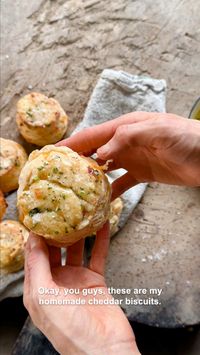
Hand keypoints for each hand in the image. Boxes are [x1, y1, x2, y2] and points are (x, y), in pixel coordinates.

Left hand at [24, 224, 139, 354]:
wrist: (106, 349)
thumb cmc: (71, 331)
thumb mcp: (45, 297)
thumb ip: (37, 267)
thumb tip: (32, 239)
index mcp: (38, 288)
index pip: (33, 256)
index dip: (35, 236)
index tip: (40, 214)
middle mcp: (56, 282)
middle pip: (54, 250)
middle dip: (56, 230)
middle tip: (61, 208)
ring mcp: (76, 280)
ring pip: (76, 249)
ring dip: (78, 233)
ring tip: (80, 213)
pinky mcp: (95, 280)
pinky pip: (97, 255)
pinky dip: (100, 240)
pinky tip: (104, 225)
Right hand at [58, 112, 199, 198]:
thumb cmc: (186, 137)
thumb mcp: (156, 130)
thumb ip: (127, 137)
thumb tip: (100, 152)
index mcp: (125, 127)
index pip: (92, 135)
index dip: (72, 143)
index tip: (52, 152)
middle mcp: (125, 142)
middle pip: (94, 151)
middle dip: (75, 160)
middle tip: (56, 173)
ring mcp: (133, 158)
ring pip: (104, 168)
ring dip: (89, 177)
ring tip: (73, 188)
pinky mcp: (142, 174)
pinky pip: (121, 184)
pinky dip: (110, 192)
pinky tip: (100, 200)